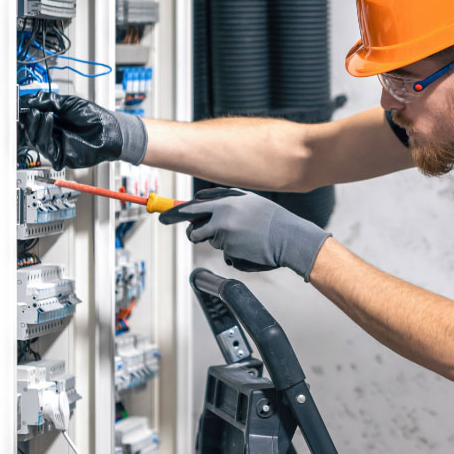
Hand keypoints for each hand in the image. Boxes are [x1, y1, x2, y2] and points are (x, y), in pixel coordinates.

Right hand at [18, 92, 147, 168]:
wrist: (110, 129)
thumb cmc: (94, 117)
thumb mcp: (68, 103)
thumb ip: (47, 101)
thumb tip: (28, 100)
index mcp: (51, 122)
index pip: (31, 119)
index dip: (23, 112)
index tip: (17, 103)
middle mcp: (51, 135)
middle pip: (29, 131)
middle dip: (25, 119)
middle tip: (25, 109)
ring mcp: (55, 146)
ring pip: (34, 139)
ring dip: (35, 124)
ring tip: (40, 112)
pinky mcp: (60, 156)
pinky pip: (45, 147)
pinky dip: (44, 132)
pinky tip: (49, 119)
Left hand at [159, 188, 331, 280]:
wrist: (290, 238)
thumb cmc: (272, 218)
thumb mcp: (248, 200)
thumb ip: (224, 200)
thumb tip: (201, 202)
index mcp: (225, 204)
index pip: (191, 208)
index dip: (175, 213)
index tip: (163, 217)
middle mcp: (222, 220)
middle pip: (193, 230)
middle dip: (191, 232)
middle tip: (196, 234)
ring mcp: (225, 238)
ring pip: (211, 241)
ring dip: (220, 240)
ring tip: (243, 236)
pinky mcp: (231, 253)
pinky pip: (225, 253)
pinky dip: (234, 251)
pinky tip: (250, 246)